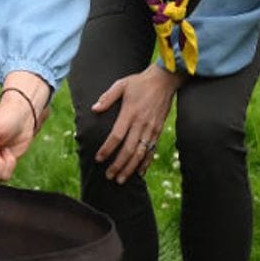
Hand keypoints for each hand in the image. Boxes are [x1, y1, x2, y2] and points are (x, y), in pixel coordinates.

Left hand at [92, 64, 183, 184]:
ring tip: (121, 179)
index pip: (117, 136)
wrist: (164, 81)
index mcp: (130, 112)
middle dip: (118, 165)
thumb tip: (94, 109)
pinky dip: (145, 163)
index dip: (107, 149)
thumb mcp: (121, 84)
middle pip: (128, 149)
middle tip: (109, 176)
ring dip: (130, 168)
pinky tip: (139, 173)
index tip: (99, 158)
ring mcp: (151, 129)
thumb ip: (108, 97)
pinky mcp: (158, 131)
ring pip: (140, 153)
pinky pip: (151, 150)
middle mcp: (141, 123)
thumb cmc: (140, 82)